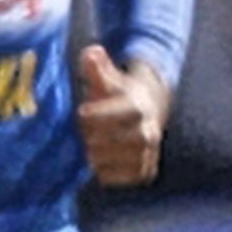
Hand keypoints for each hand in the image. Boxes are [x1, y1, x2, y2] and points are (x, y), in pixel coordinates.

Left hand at [77, 45, 169, 185]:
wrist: (147, 109)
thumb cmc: (118, 94)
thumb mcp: (107, 78)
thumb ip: (97, 67)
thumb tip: (91, 52)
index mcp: (140, 107)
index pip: (124, 113)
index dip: (100, 115)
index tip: (81, 112)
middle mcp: (150, 131)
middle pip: (124, 141)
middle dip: (98, 139)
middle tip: (83, 135)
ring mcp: (149, 152)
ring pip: (124, 162)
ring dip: (101, 158)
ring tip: (88, 150)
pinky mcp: (145, 170)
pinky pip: (124, 178)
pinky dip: (107, 174)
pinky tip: (98, 163)